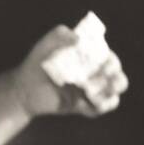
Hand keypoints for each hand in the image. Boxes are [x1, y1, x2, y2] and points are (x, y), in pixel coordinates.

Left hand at [11, 24, 128, 119]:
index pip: (111, 60)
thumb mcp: (46, 44)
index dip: (112, 63)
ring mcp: (90, 91)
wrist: (24, 88)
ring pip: (113, 97)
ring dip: (107, 96)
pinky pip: (98, 109)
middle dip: (116, 81)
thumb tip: (78, 39)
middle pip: (119, 79)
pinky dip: (96, 107)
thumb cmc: (37, 62)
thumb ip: (60, 34)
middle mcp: (95, 74)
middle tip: (100, 81)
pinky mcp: (83, 106)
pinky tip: (81, 103)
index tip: (103, 66)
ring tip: (89, 94)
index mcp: (91, 58)